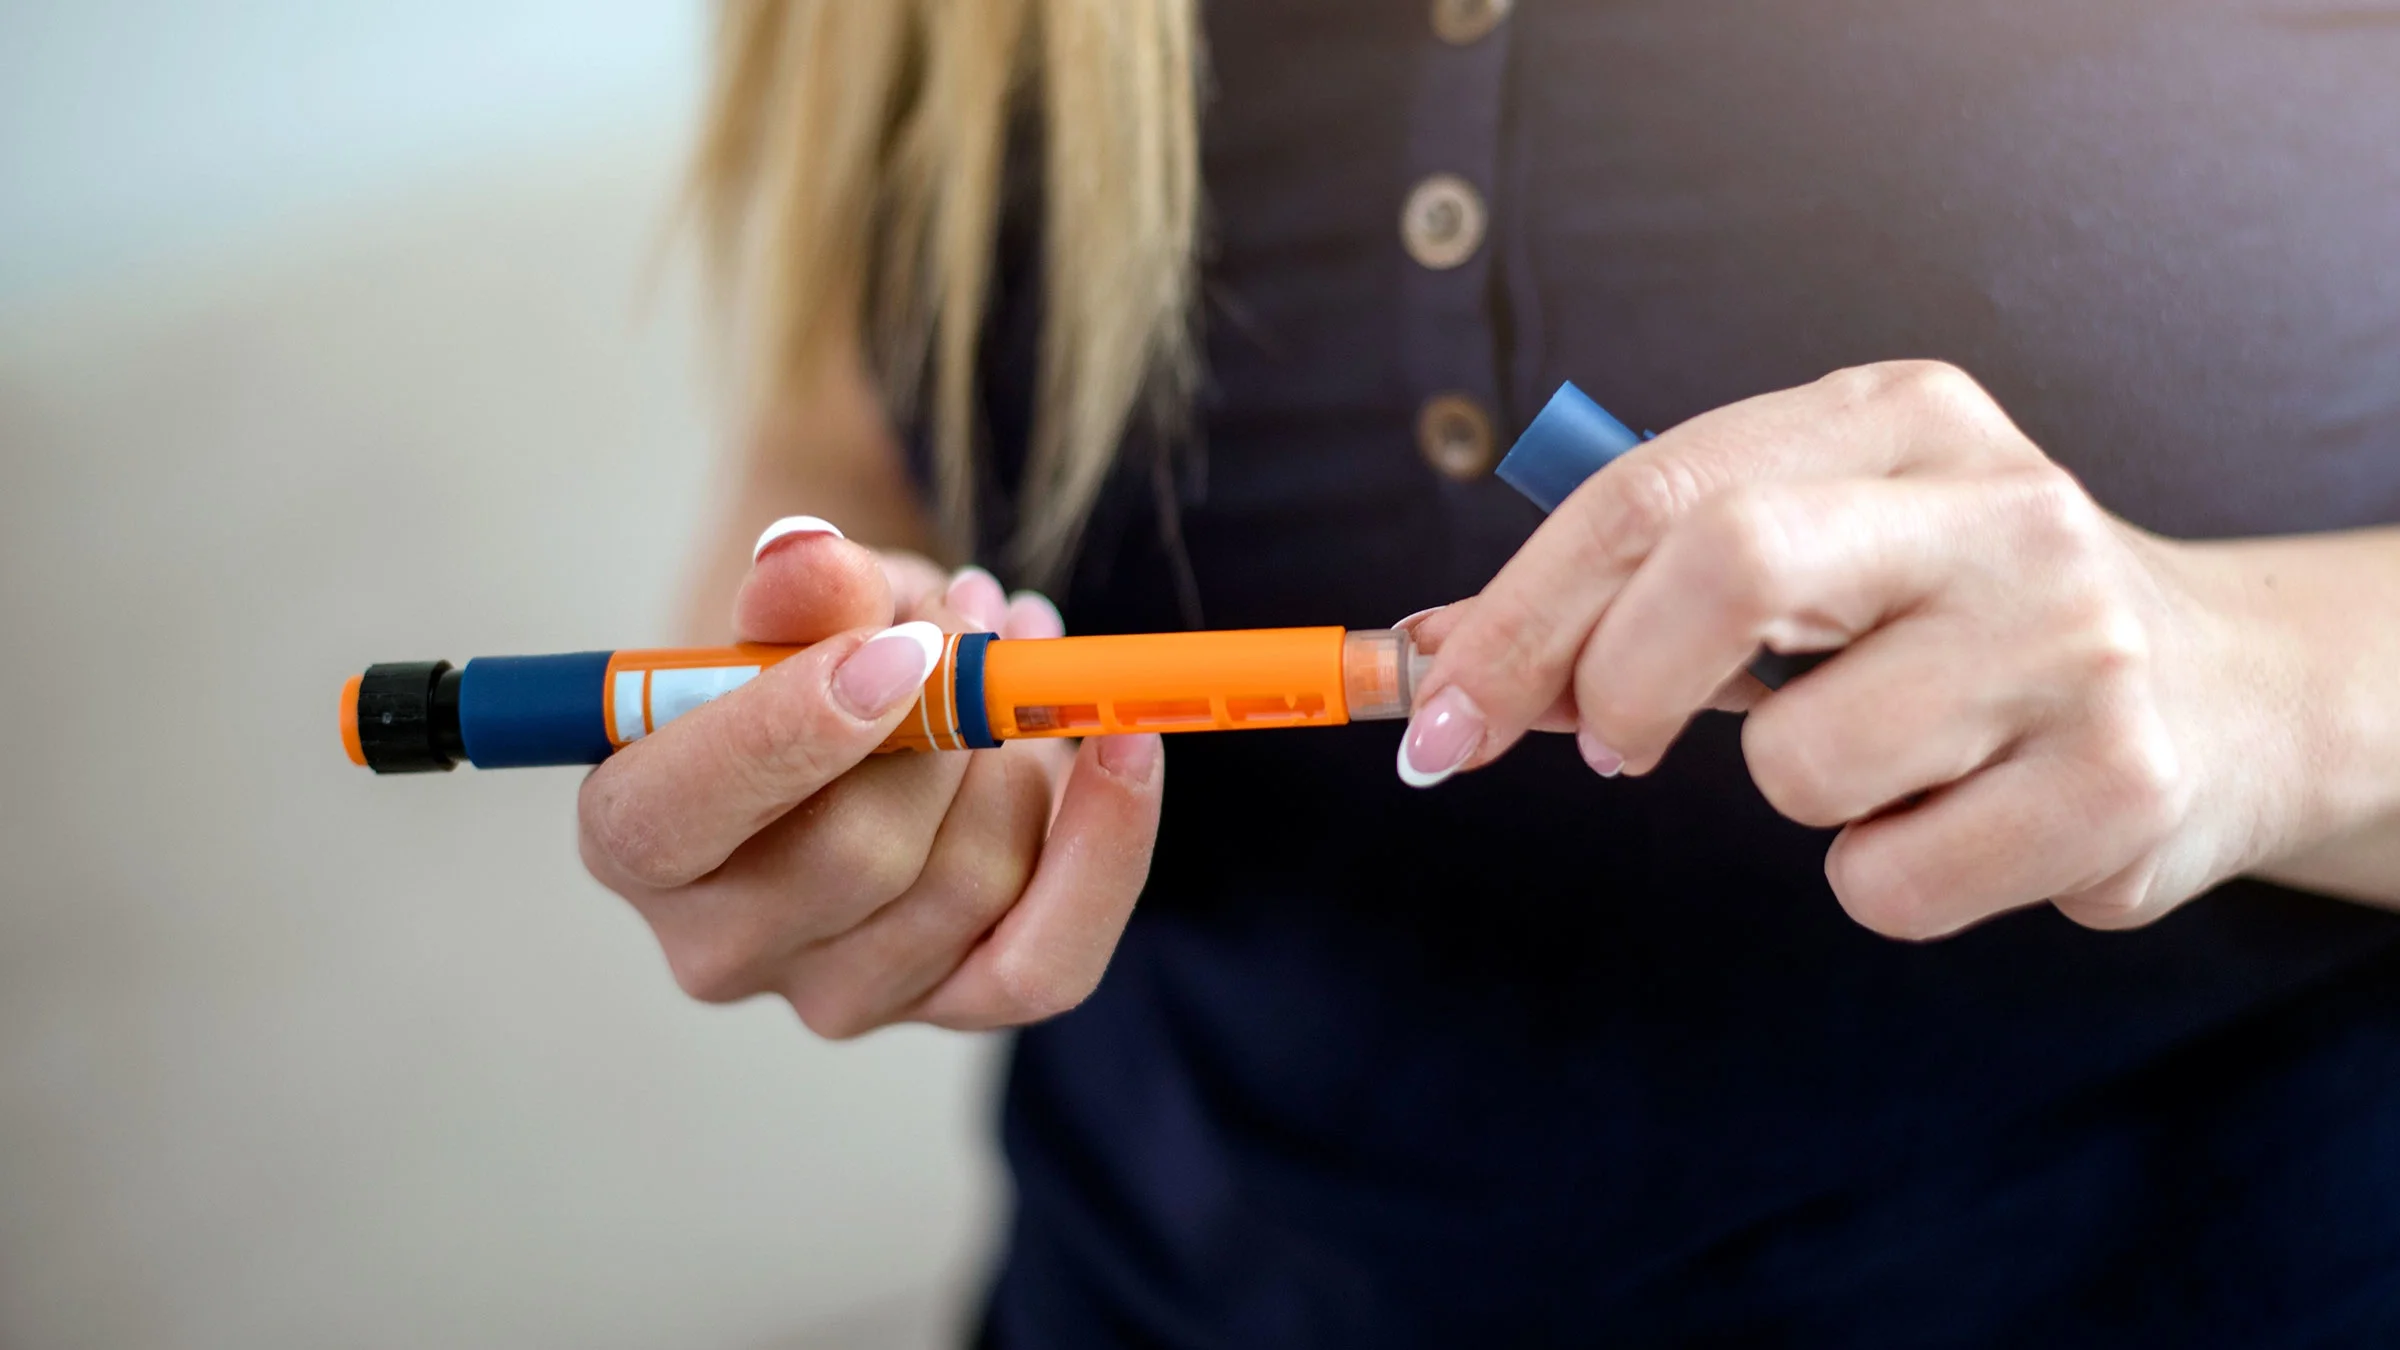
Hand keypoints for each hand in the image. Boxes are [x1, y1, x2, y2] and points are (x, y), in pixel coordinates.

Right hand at [578, 517, 1164, 1034]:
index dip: (786, 732)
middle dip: (947, 720)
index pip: (673, 819)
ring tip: (1017, 650)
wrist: (860, 713)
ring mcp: (837, 993)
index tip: (899, 646)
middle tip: (975, 613)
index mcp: (633, 837)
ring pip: (967, 885)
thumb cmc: (804, 656)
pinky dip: (1105, 851)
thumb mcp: (791, 603)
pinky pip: (1047, 963)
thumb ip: (793, 588)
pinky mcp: (947, 1007)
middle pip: (854, 856)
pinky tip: (1125, 753)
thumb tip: (810, 558)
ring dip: (1023, 750)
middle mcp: (719, 946)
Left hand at [1409, 361, 2304, 938]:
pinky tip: (1968, 820)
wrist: (2231, 692)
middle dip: (1618, 684)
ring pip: (1798, 765)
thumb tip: (1433, 656)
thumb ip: (1635, 586)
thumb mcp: (1820, 548)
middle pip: (1726, 567)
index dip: (1519, 616)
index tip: (1437, 719)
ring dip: (1795, 797)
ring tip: (1893, 760)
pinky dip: (1885, 877)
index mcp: (1897, 417)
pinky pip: (1887, 885)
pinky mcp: (2120, 786)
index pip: (1658, 491)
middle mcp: (1997, 506)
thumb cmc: (1961, 620)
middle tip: (1610, 747)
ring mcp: (2071, 641)